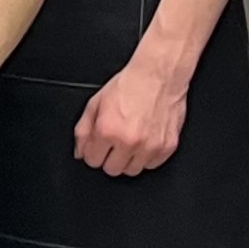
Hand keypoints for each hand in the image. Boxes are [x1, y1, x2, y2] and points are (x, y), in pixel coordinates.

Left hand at [74, 58, 189, 177]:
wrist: (158, 76)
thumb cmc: (128, 86)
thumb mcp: (95, 103)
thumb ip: (83, 130)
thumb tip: (80, 152)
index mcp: (108, 131)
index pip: (92, 161)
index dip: (93, 153)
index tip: (97, 147)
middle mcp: (129, 141)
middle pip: (112, 170)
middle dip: (109, 158)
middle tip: (113, 144)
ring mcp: (150, 146)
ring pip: (133, 170)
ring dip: (128, 160)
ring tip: (129, 142)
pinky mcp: (168, 147)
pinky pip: (152, 165)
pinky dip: (147, 157)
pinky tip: (144, 142)